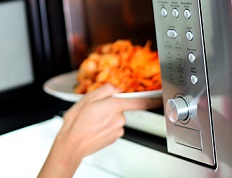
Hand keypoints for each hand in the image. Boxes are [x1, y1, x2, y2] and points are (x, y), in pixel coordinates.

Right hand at [38, 84, 157, 177]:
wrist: (72, 144)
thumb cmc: (77, 122)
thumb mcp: (87, 98)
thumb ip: (105, 90)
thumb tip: (116, 88)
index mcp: (114, 105)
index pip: (138, 102)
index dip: (151, 100)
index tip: (159, 98)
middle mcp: (119, 118)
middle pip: (120, 108)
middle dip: (110, 107)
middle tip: (94, 110)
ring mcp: (117, 130)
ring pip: (116, 119)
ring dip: (106, 118)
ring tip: (91, 121)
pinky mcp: (114, 138)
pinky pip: (112, 128)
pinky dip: (105, 127)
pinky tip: (94, 128)